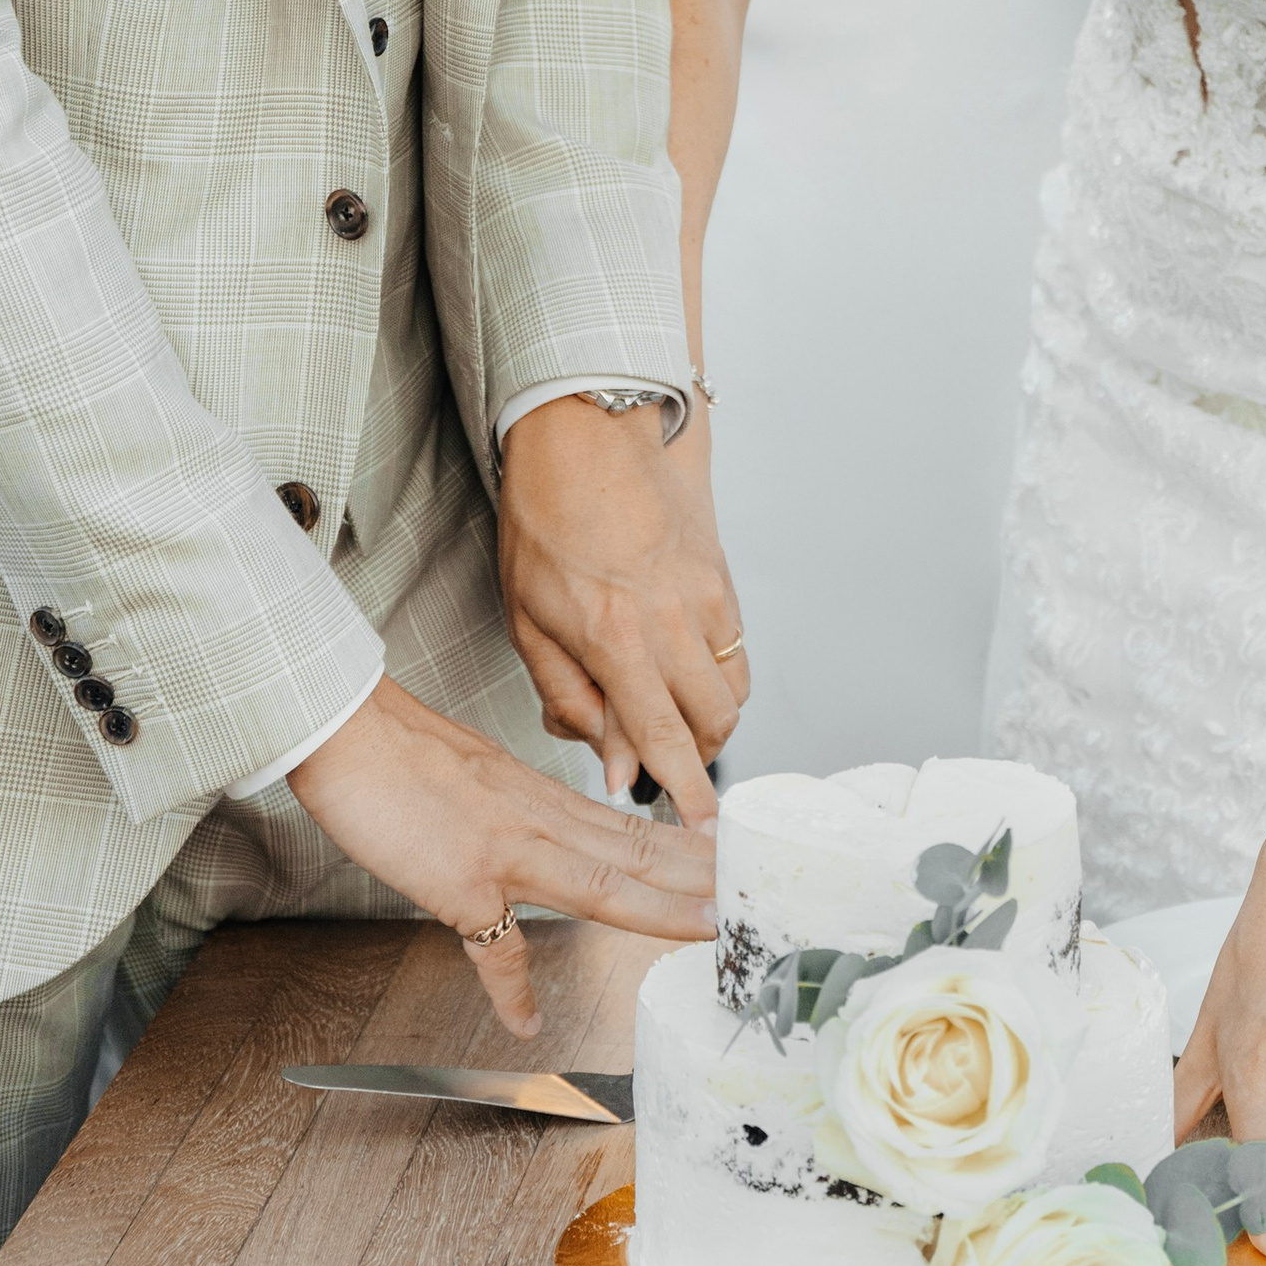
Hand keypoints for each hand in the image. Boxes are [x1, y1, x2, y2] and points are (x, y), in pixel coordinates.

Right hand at [287, 674, 714, 1039]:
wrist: (344, 729)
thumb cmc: (398, 746)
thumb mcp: (475, 770)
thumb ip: (513, 803)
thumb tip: (532, 828)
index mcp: (540, 799)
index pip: (630, 829)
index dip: (685, 849)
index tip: (728, 864)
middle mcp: (537, 823)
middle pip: (636, 854)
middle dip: (699, 878)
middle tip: (754, 896)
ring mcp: (505, 853)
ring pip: (602, 884)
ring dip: (660, 910)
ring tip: (707, 934)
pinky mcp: (460, 884)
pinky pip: (494, 947)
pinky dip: (512, 989)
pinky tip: (527, 1021)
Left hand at [497, 394, 746, 819]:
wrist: (589, 435)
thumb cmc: (545, 521)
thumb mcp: (529, 620)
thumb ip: (570, 697)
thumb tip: (612, 761)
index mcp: (615, 639)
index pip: (662, 738)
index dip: (686, 791)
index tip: (704, 830)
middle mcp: (671, 622)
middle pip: (711, 723)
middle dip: (695, 758)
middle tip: (664, 765)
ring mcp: (705, 598)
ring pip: (732, 690)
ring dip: (706, 718)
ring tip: (666, 713)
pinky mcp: (722, 577)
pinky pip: (735, 650)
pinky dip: (716, 674)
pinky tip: (679, 663)